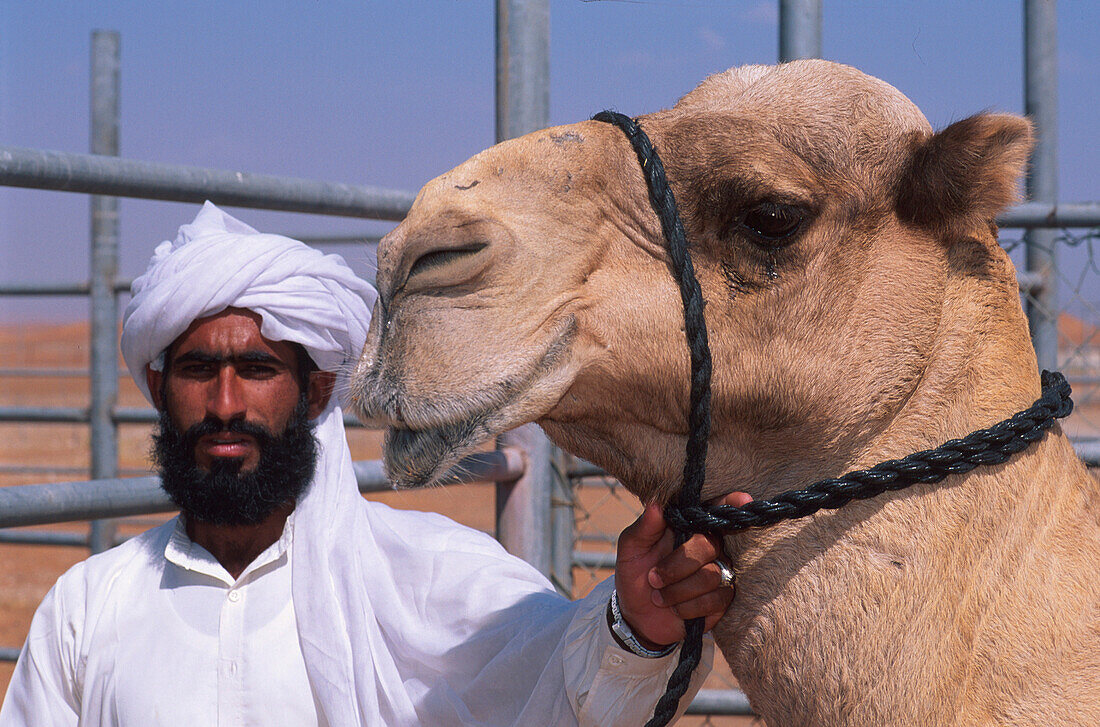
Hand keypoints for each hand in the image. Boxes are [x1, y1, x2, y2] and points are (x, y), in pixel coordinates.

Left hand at [613, 491, 751, 648]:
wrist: (637, 616)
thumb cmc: (635, 574)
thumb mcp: (631, 549)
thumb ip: (644, 527)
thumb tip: (655, 504)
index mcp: (688, 526)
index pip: (715, 508)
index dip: (731, 503)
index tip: (742, 499)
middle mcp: (708, 545)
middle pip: (709, 545)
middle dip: (676, 566)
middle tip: (653, 578)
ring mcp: (719, 571)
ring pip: (711, 575)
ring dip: (677, 591)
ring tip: (660, 596)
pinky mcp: (723, 598)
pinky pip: (715, 599)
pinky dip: (688, 607)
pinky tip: (676, 608)